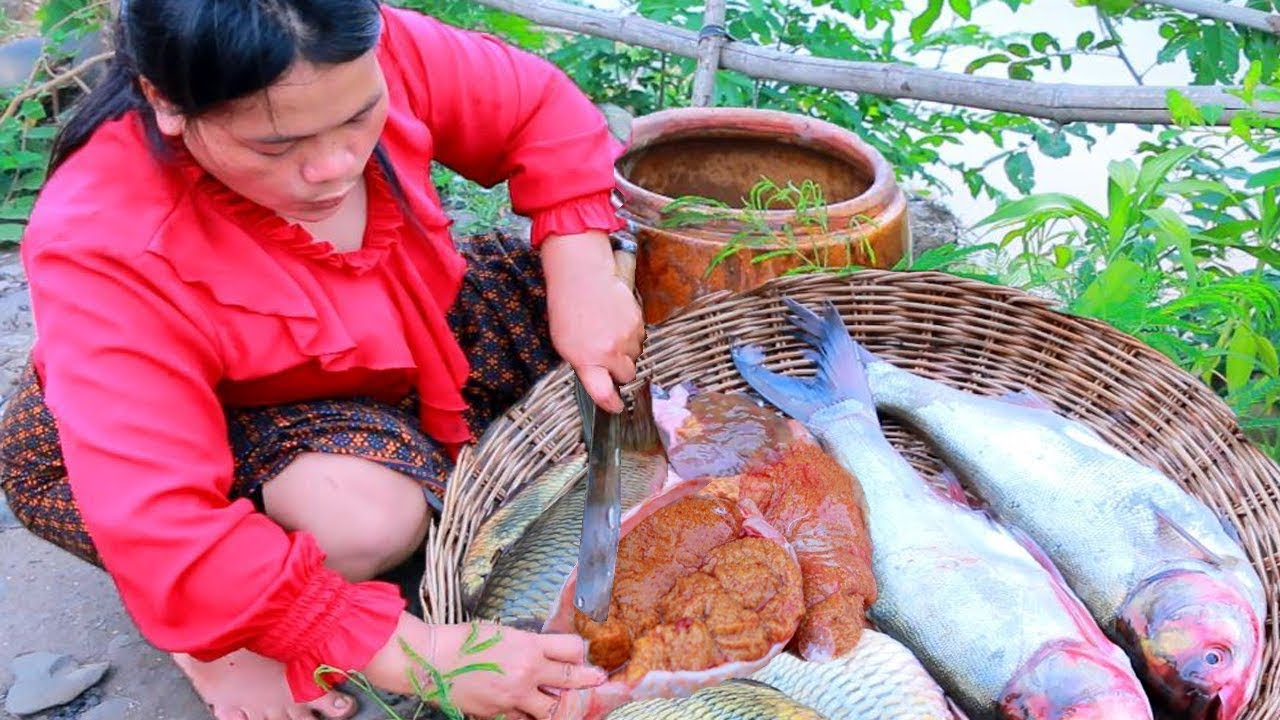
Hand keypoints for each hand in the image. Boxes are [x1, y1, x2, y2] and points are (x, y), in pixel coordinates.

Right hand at [361, 613, 606, 719]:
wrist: (432, 660)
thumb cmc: (463, 640)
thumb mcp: (503, 633)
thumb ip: (528, 645)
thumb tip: (545, 655)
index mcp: (528, 645)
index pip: (572, 648)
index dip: (580, 651)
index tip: (582, 654)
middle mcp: (527, 672)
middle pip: (572, 678)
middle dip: (590, 681)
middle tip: (600, 682)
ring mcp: (514, 697)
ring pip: (553, 709)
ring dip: (562, 705)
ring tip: (568, 704)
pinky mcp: (499, 714)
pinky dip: (531, 717)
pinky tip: (531, 712)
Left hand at [541, 231, 643, 413]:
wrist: (582, 278)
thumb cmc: (568, 310)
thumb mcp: (565, 344)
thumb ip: (584, 365)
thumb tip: (599, 377)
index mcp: (587, 360)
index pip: (603, 393)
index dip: (611, 404)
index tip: (616, 406)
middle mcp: (609, 352)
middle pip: (627, 375)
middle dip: (620, 371)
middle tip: (607, 357)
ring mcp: (627, 337)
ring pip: (635, 355)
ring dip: (626, 350)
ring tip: (609, 332)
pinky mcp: (638, 322)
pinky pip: (640, 338)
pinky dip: (631, 334)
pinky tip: (616, 322)